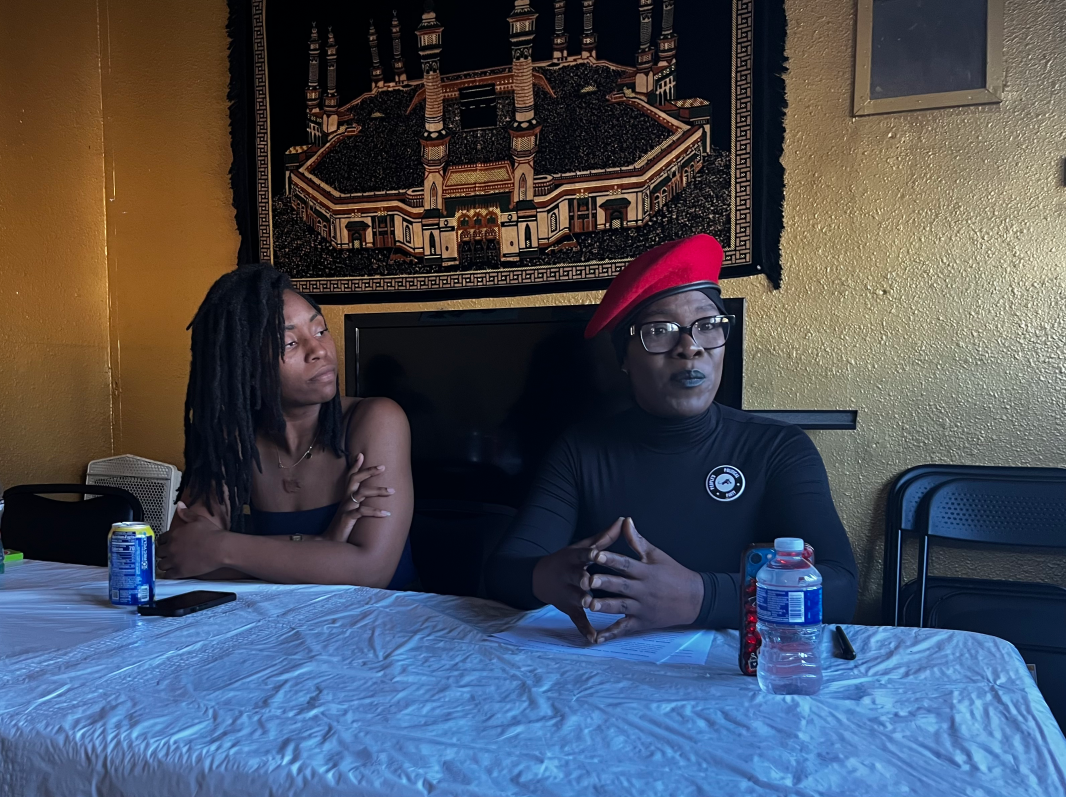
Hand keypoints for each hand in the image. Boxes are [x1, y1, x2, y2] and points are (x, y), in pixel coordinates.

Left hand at [156, 502, 227, 578]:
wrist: (220, 548)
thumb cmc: (212, 534)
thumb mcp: (199, 519)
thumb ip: (186, 513)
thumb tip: (180, 505)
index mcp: (174, 534)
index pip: (161, 539)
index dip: (164, 542)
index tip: (167, 544)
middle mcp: (171, 547)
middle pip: (159, 552)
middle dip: (163, 553)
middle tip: (169, 554)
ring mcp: (175, 560)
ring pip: (161, 564)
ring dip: (165, 564)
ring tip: (171, 564)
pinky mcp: (180, 571)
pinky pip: (168, 575)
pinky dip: (169, 574)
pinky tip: (174, 573)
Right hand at [323, 453, 394, 542]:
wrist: (330, 542)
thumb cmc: (343, 526)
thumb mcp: (350, 512)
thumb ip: (357, 503)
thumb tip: (367, 498)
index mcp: (346, 497)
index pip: (350, 478)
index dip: (355, 466)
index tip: (361, 455)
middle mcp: (345, 500)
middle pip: (355, 480)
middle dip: (368, 471)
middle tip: (383, 466)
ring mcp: (346, 508)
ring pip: (362, 494)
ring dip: (378, 490)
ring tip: (392, 491)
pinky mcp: (347, 518)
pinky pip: (362, 512)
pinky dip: (375, 512)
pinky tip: (386, 513)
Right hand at [532, 517, 624, 642]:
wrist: (541, 578)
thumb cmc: (569, 560)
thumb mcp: (583, 546)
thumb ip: (605, 537)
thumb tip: (624, 520)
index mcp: (574, 558)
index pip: (583, 555)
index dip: (589, 555)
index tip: (597, 554)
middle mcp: (569, 575)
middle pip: (577, 577)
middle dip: (583, 580)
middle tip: (589, 582)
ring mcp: (567, 593)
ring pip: (576, 598)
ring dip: (583, 602)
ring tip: (590, 605)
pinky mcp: (568, 609)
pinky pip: (577, 620)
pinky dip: (585, 629)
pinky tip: (594, 638)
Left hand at [587, 518, 704, 643]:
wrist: (694, 600)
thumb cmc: (674, 574)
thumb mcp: (657, 555)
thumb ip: (638, 541)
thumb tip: (625, 520)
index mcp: (646, 572)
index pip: (626, 564)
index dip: (611, 559)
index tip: (596, 554)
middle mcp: (643, 590)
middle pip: (621, 586)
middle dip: (605, 583)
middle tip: (588, 580)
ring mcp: (642, 608)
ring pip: (621, 607)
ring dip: (605, 607)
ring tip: (589, 605)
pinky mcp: (641, 622)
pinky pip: (624, 629)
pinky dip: (610, 634)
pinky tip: (596, 638)